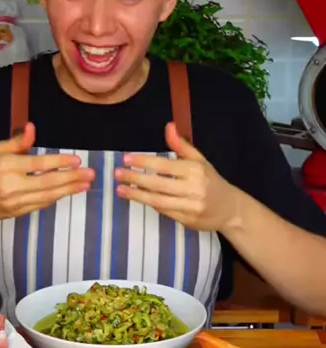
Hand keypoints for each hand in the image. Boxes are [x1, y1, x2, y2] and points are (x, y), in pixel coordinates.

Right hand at [0, 122, 94, 221]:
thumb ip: (16, 141)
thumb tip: (32, 127)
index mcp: (6, 166)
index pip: (38, 164)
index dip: (59, 162)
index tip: (77, 160)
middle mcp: (11, 185)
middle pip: (48, 182)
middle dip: (72, 179)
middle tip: (90, 174)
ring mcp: (14, 202)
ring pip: (47, 196)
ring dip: (68, 190)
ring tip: (85, 184)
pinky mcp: (16, 213)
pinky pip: (40, 205)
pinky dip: (55, 198)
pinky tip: (67, 192)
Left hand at [115, 122, 239, 232]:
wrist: (230, 209)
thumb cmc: (211, 182)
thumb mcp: (199, 161)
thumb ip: (182, 145)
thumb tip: (169, 126)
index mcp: (195, 170)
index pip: (164, 165)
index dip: (144, 161)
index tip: (126, 158)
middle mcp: (193, 188)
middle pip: (158, 183)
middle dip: (135, 178)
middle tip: (117, 173)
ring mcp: (190, 206)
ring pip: (158, 200)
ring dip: (137, 195)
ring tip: (120, 189)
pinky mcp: (187, 220)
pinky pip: (164, 212)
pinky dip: (150, 204)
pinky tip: (137, 197)